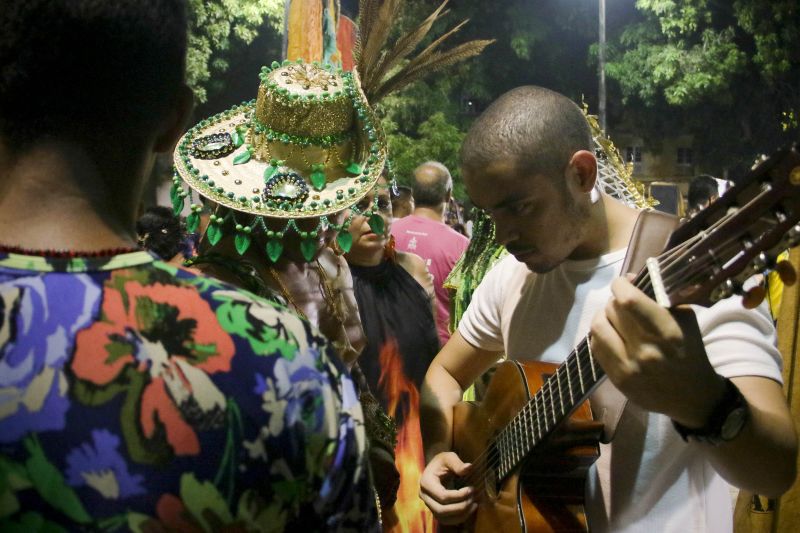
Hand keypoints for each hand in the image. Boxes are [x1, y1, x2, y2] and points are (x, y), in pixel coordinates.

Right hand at [419, 452, 475, 524]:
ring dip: (460, 515)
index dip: (459, 496)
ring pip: (443, 518)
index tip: (471, 489)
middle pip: (441, 510)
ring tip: (474, 505)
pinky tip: (469, 510)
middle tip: (473, 499)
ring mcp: (428, 504)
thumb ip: (457, 463)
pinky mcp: (435, 510)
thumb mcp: (449, 457)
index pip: (442, 496)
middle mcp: (424, 496)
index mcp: (426, 482)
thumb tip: (468, 468)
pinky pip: (445, 520)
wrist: (436, 467)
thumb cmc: (442, 462)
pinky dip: (458, 518)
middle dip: (460, 507)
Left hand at [589, 277, 726, 427]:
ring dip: (603, 315)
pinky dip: (601, 334)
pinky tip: (611, 334)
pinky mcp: (617, 380)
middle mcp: (645, 351)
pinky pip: (596, 347)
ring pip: (598, 327)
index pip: (629, 300)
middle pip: (612, 311)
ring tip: (612, 316)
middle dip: (614, 300)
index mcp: (667, 332)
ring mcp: (629, 367)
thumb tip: (630, 279)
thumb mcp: (686, 319)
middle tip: (621, 302)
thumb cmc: (690, 351)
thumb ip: (661, 297)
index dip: (620, 285)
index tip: (623, 282)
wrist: (693, 396)